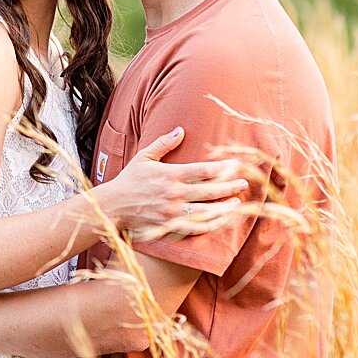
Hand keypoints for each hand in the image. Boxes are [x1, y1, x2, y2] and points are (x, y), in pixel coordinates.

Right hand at [93, 128, 248, 236]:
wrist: (113, 206)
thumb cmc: (129, 180)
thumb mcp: (143, 157)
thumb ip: (163, 143)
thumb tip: (180, 130)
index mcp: (169, 175)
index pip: (202, 170)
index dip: (222, 168)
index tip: (236, 165)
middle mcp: (173, 194)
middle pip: (208, 190)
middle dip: (229, 186)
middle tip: (243, 184)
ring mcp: (172, 212)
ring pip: (205, 211)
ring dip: (224, 207)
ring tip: (237, 203)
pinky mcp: (169, 226)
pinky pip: (195, 227)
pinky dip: (211, 225)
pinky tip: (221, 220)